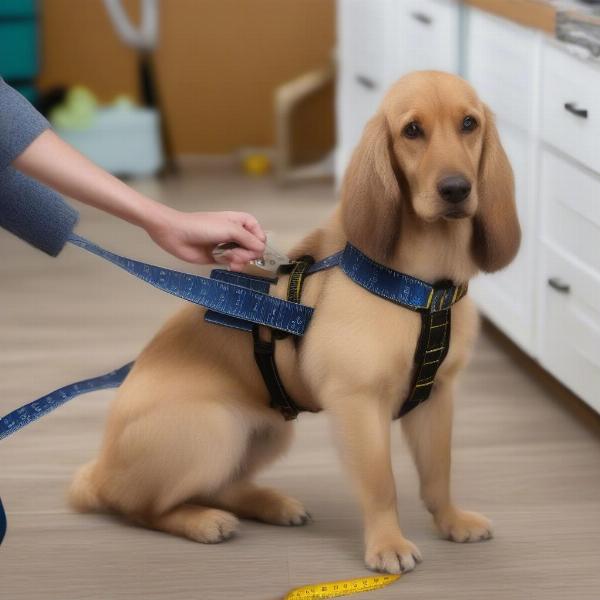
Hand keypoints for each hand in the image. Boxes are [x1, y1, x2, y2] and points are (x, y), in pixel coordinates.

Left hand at [144, 208, 266, 270]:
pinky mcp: (219, 258)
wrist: (176, 235)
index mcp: (240, 221)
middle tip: (238, 254)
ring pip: (245, 257)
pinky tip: (229, 265)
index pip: (259, 233)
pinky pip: (234, 264)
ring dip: (240, 260)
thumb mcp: (229, 229)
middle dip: (248, 253)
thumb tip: (262, 250)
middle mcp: (236, 234)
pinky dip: (234, 265)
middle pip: (254, 247)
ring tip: (230, 260)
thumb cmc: (202, 227)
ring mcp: (228, 246)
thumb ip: (248, 240)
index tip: (253, 246)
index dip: (259, 241)